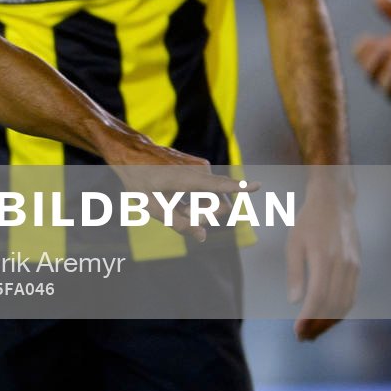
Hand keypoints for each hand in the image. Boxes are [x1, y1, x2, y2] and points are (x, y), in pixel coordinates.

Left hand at [96, 126, 243, 242]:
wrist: (133, 154)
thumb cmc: (140, 182)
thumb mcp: (153, 208)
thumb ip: (178, 224)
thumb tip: (202, 237)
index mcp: (187, 179)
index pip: (218, 186)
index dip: (239, 188)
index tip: (258, 185)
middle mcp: (201, 170)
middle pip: (218, 206)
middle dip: (203, 216)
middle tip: (180, 213)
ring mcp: (203, 166)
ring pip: (214, 199)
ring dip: (198, 207)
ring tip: (174, 202)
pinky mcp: (203, 166)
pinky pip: (208, 190)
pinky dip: (196, 198)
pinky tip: (176, 195)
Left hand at [286, 173, 359, 340]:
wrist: (335, 203)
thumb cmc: (309, 222)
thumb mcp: (294, 244)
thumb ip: (295, 273)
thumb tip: (294, 301)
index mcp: (324, 259)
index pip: (318, 297)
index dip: (308, 318)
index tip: (298, 331)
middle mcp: (342, 266)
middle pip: (333, 305)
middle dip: (318, 325)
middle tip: (303, 336)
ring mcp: (353, 267)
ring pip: (345, 304)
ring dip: (330, 322)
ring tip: (314, 331)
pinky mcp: (358, 267)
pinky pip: (351, 295)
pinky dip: (340, 311)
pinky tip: (328, 317)